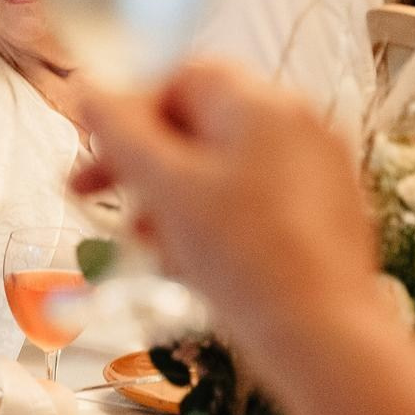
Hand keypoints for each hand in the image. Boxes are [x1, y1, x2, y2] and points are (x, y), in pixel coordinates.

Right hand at [72, 60, 378, 360]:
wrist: (324, 337)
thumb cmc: (244, 258)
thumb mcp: (166, 188)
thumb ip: (119, 130)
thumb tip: (87, 89)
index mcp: (262, 105)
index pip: (181, 77)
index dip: (129, 110)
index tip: (96, 150)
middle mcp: (299, 123)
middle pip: (200, 123)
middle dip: (143, 161)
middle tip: (94, 194)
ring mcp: (320, 168)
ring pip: (223, 165)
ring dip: (173, 195)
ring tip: (148, 241)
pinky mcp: (328, 212)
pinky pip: (254, 198)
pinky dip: (214, 218)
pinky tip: (193, 261)